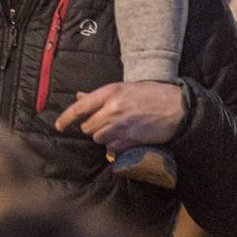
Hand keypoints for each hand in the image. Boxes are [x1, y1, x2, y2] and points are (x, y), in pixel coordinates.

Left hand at [55, 81, 186, 152]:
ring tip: (116, 129)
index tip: (59, 125)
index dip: (66, 117)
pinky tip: (124, 138)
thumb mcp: (124, 88)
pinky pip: (112, 148)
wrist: (177, 107)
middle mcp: (112, 109)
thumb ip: (100, 95)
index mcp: (109, 93)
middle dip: (92, 127)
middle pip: (88, 127)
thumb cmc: (151, 94)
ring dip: (103, 136)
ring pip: (98, 138)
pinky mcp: (130, 139)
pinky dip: (114, 145)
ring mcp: (121, 126)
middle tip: (103, 123)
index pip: (80, 107)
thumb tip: (79, 96)